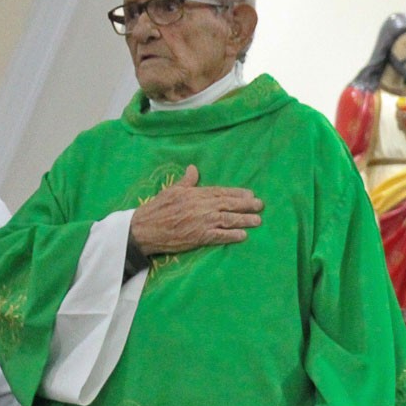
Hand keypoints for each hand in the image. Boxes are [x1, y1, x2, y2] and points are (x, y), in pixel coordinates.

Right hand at [129, 165, 261, 256]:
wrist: (145, 228)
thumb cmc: (156, 208)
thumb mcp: (171, 190)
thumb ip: (186, 181)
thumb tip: (193, 169)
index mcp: (195, 194)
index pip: (220, 192)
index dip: (236, 193)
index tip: (250, 193)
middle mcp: (201, 206)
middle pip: (228, 204)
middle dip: (246, 205)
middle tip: (260, 205)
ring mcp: (201, 222)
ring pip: (228, 219)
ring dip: (244, 220)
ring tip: (258, 220)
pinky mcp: (199, 237)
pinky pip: (219, 236)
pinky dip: (232, 235)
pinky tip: (243, 236)